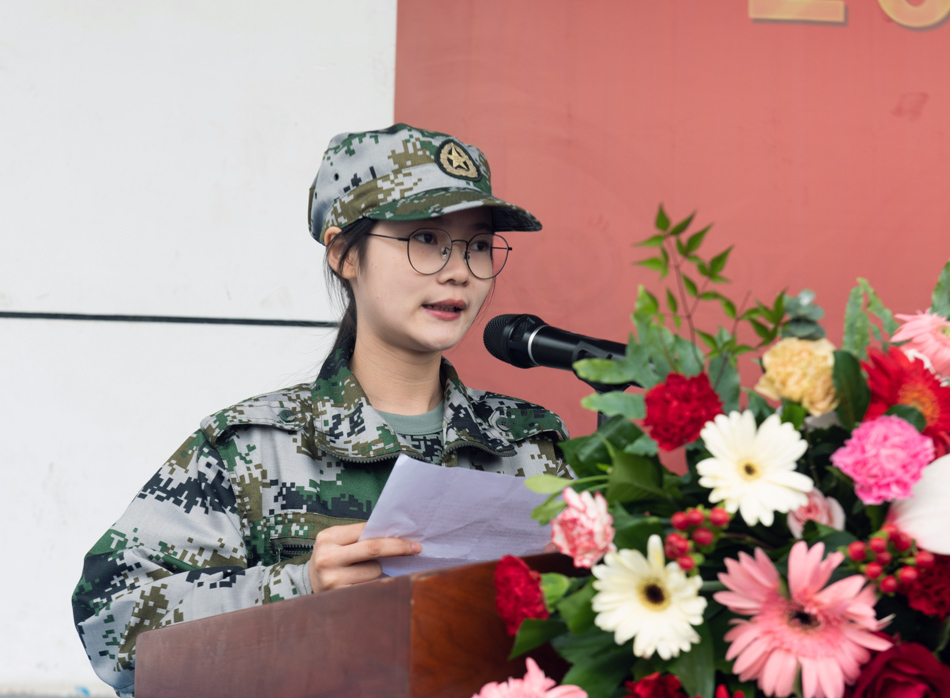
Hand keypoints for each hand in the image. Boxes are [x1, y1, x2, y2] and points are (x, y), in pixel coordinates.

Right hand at [307, 522, 421, 593]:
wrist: (308, 583)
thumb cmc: (332, 557)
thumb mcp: (338, 541)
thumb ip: (360, 536)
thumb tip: (396, 535)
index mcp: (328, 537)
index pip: (366, 530)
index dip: (390, 534)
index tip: (411, 539)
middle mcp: (327, 557)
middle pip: (373, 549)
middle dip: (398, 548)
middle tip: (416, 549)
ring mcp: (332, 579)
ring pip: (375, 571)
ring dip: (377, 570)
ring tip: (361, 571)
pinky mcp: (340, 596)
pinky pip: (370, 587)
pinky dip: (373, 584)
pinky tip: (362, 582)